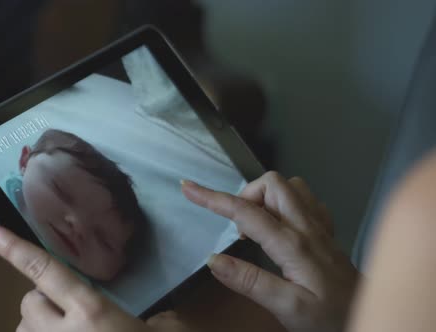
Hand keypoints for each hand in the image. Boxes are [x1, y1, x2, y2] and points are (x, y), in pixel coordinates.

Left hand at [0, 224, 194, 331]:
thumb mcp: (166, 331)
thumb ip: (153, 317)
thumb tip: (148, 317)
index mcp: (93, 312)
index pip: (46, 271)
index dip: (13, 249)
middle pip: (29, 302)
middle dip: (44, 303)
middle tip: (70, 315)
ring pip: (23, 331)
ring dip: (38, 329)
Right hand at [181, 171, 359, 331]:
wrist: (368, 316)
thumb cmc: (329, 317)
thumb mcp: (287, 308)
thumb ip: (250, 282)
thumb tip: (214, 259)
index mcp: (292, 244)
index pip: (246, 212)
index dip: (213, 198)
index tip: (189, 187)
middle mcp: (307, 226)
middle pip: (272, 184)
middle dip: (245, 194)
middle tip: (236, 226)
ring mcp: (320, 226)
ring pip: (290, 187)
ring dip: (266, 197)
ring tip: (256, 226)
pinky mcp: (327, 231)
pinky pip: (306, 200)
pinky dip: (286, 203)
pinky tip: (280, 223)